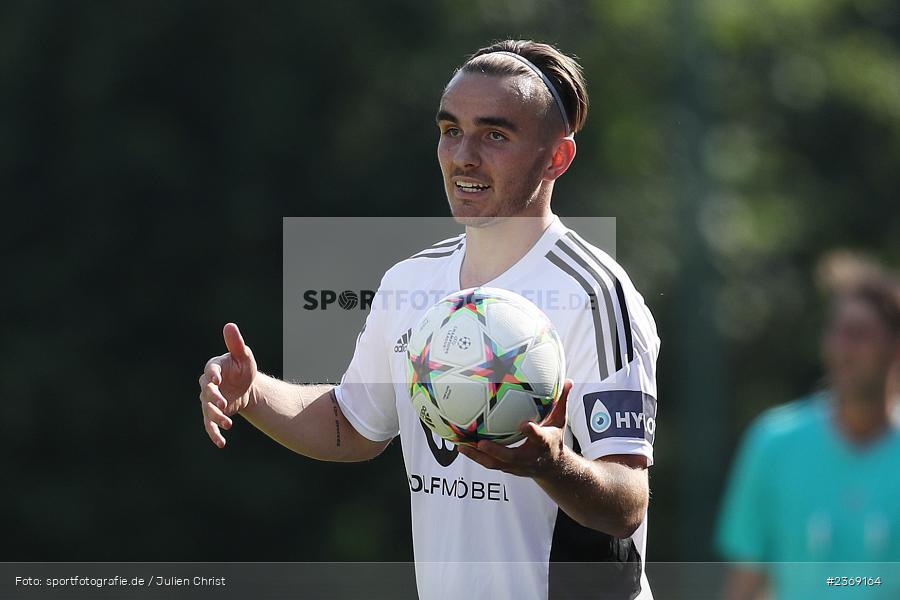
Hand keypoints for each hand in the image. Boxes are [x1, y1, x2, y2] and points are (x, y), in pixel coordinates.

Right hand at [197, 323, 257, 447]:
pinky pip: (209, 424)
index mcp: (214, 368)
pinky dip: (214, 434)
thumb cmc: (243, 367)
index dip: (212, 375)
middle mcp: (208, 384)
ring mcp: (208, 400)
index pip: (210, 370)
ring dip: (215, 417)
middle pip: (206, 392)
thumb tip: (229, 325)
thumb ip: (236, 343)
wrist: (246, 385)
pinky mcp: (212, 413)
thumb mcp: (244, 355)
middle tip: (223, 403)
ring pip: (207, 410)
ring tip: (228, 424)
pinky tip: (221, 443)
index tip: (216, 380)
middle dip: (213, 398)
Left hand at [458, 380, 572, 478]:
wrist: (552, 468)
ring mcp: (515, 466)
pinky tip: (459, 444)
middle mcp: (528, 458)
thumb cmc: (553, 439)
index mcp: (543, 444)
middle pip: (511, 457)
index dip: (532, 432)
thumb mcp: (560, 422)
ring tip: (461, 445)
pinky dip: (473, 455)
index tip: (524, 425)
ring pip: (495, 464)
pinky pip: (487, 462)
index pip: (538, 437)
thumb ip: (561, 402)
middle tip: (481, 443)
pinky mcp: (505, 468)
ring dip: (477, 456)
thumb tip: (569, 380)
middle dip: (496, 451)